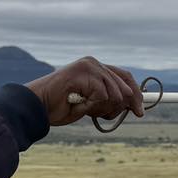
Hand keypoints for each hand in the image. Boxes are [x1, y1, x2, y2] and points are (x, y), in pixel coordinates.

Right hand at [27, 58, 145, 127]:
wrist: (37, 107)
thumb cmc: (59, 107)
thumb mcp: (90, 104)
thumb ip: (108, 100)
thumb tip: (132, 105)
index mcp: (96, 68)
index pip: (125, 77)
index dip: (135, 94)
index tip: (140, 111)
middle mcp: (94, 63)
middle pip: (125, 86)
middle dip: (120, 106)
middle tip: (101, 114)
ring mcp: (90, 66)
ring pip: (115, 94)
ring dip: (101, 108)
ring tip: (83, 107)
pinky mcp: (85, 72)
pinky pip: (102, 96)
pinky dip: (91, 106)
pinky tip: (77, 103)